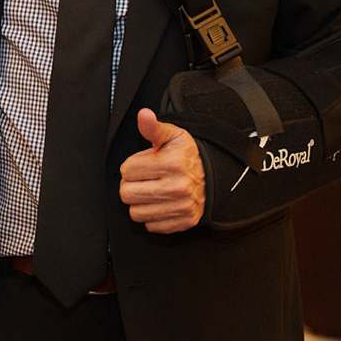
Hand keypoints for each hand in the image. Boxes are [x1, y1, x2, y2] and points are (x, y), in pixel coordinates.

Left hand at [118, 107, 206, 233]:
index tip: (143, 165)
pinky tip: (161, 203)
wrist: (214, 176)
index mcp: (172, 163)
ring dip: (140, 202)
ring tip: (151, 191)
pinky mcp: (183, 222)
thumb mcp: (172, 136)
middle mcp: (177, 187)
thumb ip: (153, 127)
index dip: (131, 166)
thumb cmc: (187, 156)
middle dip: (131, 185)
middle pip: (126, 194)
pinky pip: (150, 225)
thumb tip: (143, 114)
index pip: (126, 171)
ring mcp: (181, 207)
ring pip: (135, 212)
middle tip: (144, 179)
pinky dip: (152, 216)